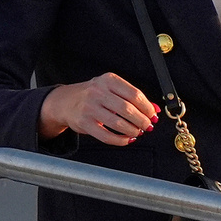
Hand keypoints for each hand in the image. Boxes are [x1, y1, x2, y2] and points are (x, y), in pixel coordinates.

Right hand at [39, 73, 158, 145]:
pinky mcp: (84, 123)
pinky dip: (120, 140)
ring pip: (118, 123)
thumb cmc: (93, 94)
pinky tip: (127, 139)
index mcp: (109, 80)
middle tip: (148, 126)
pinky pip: (106, 135)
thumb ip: (132, 98)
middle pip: (127, 109)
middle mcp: (98, 92)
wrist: (66, 101)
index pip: (134, 94)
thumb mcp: (111, 89)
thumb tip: (154, 109)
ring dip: (132, 130)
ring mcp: (90, 108)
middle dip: (142, 120)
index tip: (153, 115)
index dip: (147, 107)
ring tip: (138, 132)